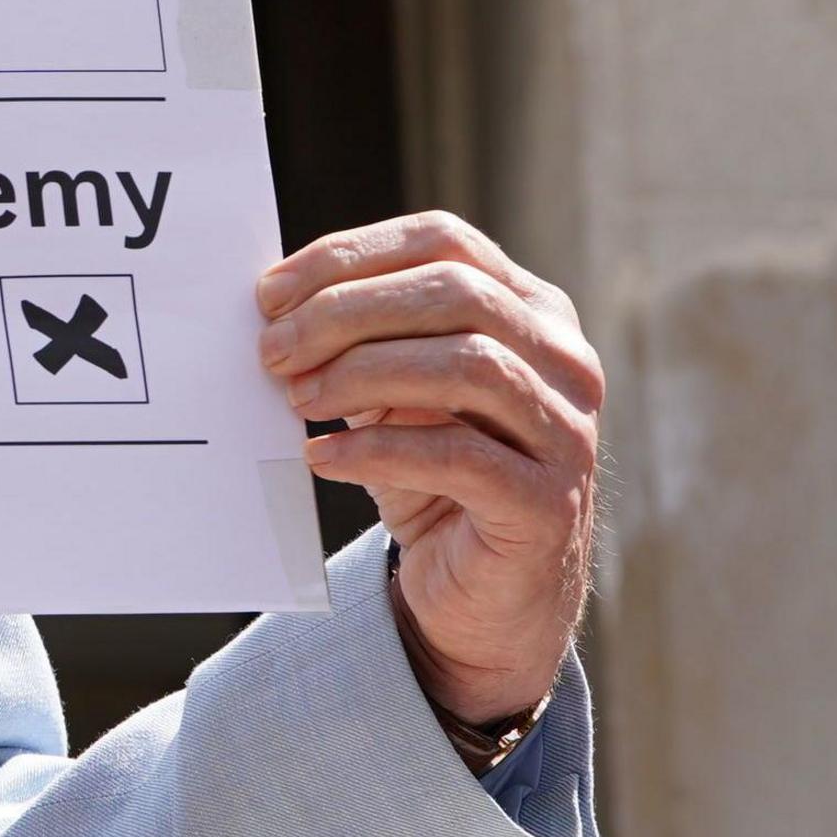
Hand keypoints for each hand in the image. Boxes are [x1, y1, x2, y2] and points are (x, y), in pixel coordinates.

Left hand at [257, 211, 600, 725]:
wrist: (482, 595)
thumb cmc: (430, 475)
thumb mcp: (392, 392)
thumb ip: (357, 340)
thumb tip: (271, 305)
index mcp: (531, 310)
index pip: (445, 242)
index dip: (350, 256)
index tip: (269, 292)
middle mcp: (565, 361)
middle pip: (456, 293)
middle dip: (345, 312)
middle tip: (271, 350)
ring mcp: (567, 432)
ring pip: (470, 365)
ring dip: (364, 373)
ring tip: (296, 399)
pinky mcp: (548, 505)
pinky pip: (461, 458)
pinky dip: (379, 451)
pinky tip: (321, 457)